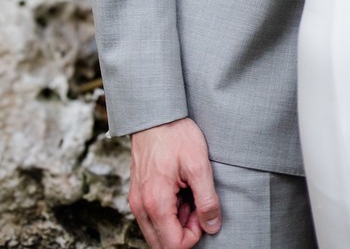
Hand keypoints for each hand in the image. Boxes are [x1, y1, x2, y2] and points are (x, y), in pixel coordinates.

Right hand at [129, 118, 221, 247]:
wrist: (155, 113)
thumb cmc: (176, 134)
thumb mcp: (199, 164)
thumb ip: (207, 200)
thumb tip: (212, 226)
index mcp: (156, 202)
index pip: (174, 246)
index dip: (194, 235)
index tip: (202, 211)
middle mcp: (140, 206)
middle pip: (163, 244)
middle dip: (183, 231)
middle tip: (195, 204)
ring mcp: (136, 200)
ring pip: (157, 232)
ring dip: (175, 222)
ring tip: (188, 193)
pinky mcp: (137, 193)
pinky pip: (151, 218)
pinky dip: (167, 213)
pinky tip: (178, 190)